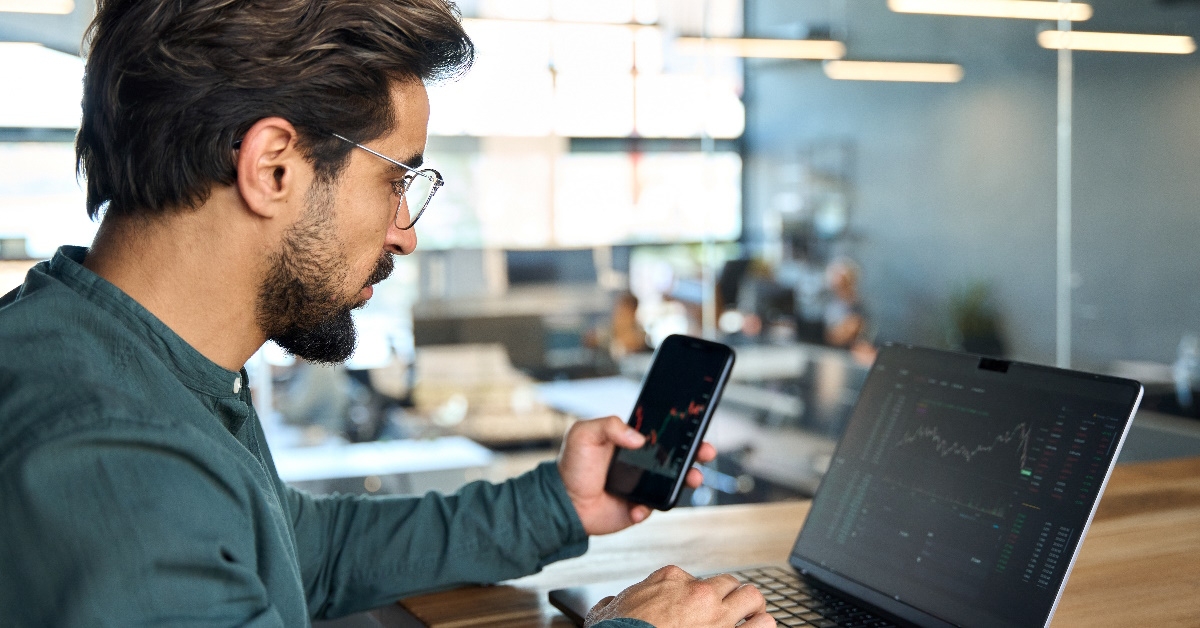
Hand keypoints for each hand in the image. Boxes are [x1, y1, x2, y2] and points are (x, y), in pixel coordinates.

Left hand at [557, 416, 716, 534]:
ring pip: (674, 482)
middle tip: (706, 453)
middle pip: (676, 457)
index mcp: (630, 442)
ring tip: (693, 479)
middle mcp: (641, 463)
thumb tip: (638, 437)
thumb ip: (610, 426)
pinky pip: (654, 507)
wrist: (563, 502)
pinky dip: (649, 507)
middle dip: (696, 454)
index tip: (696, 429)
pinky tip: (637, 507)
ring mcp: (642, 486)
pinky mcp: (639, 507)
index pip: (662, 434)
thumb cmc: (572, 465)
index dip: (682, 432)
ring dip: (688, 480)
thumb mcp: (584, 434)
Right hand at [585, 565, 773, 627]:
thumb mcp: (607, 610)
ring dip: (753, 608)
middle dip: (729, 596)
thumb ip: (614, 602)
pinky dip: (763, 626)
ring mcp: (717, 615)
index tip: (690, 608)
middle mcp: (699, 592)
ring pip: (753, 597)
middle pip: (728, 583)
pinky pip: (764, 625)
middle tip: (727, 608)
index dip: (694, 594)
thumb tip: (608, 604)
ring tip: (750, 617)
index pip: (694, 578)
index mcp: (671, 579)